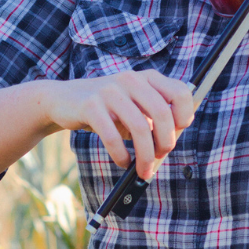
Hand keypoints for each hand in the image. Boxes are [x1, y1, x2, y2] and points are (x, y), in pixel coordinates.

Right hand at [44, 70, 193, 179]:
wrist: (63, 100)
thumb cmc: (108, 109)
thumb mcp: (134, 106)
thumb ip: (154, 118)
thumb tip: (170, 144)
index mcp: (147, 77)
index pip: (181, 92)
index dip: (184, 116)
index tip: (177, 133)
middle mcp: (132, 79)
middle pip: (163, 113)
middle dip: (166, 142)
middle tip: (160, 158)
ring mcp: (110, 90)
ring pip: (140, 127)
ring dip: (145, 156)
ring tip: (143, 170)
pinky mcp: (90, 105)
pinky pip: (113, 136)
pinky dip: (121, 155)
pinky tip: (122, 161)